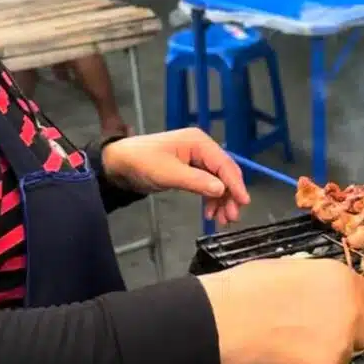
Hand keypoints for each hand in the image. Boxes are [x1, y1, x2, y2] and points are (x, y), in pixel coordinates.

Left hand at [102, 128, 249, 224]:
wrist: (118, 163)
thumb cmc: (142, 163)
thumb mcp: (169, 174)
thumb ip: (196, 182)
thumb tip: (222, 190)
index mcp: (199, 142)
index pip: (224, 164)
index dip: (236, 184)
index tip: (244, 202)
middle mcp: (201, 148)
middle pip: (224, 173)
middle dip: (230, 195)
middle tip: (231, 218)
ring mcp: (196, 158)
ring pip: (217, 181)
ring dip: (221, 200)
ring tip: (222, 220)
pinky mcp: (190, 169)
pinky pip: (207, 184)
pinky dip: (210, 198)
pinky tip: (209, 213)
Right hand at [197, 258, 363, 363]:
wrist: (234, 317)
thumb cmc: (253, 286)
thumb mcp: (296, 269)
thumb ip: (321, 285)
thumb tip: (322, 295)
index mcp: (345, 280)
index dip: (360, 310)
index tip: (349, 316)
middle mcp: (352, 311)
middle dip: (349, 335)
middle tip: (320, 334)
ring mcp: (342, 343)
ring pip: (345, 355)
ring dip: (328, 353)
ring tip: (294, 346)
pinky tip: (284, 358)